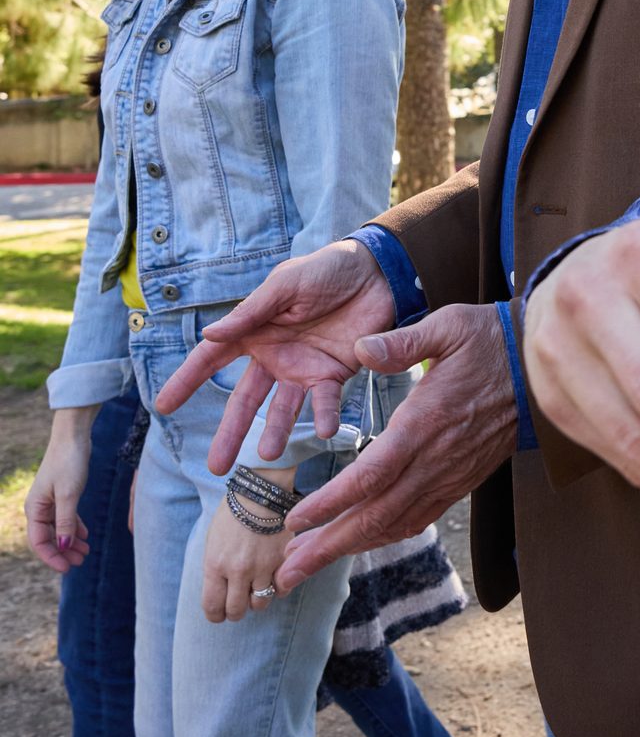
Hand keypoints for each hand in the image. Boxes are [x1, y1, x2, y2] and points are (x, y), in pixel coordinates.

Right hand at [24, 410, 95, 573]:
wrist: (73, 435)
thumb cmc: (69, 462)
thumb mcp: (69, 494)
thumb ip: (67, 521)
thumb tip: (65, 546)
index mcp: (35, 509)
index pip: (39, 542)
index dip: (52, 557)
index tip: (68, 568)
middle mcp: (39, 507)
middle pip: (48, 538)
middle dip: (63, 552)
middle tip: (81, 562)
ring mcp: (50, 501)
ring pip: (58, 529)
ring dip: (70, 542)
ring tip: (86, 552)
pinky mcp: (62, 494)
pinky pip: (65, 517)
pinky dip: (74, 528)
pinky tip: (85, 536)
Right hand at [156, 240, 396, 471]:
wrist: (378, 272)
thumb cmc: (326, 270)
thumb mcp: (286, 285)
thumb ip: (251, 312)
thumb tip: (209, 334)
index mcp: (254, 331)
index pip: (212, 359)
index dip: (187, 380)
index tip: (163, 405)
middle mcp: (274, 356)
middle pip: (245, 400)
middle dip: (231, 432)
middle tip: (216, 467)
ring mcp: (303, 368)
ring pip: (283, 409)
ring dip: (276, 432)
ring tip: (269, 456)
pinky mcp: (334, 374)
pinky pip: (325, 401)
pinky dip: (324, 416)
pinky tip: (325, 431)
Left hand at [202, 465, 297, 621]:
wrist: (261, 491)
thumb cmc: (232, 513)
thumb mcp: (213, 541)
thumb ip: (215, 570)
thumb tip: (219, 594)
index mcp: (215, 564)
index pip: (212, 607)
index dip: (215, 615)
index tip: (219, 614)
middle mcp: (238, 570)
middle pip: (236, 611)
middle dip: (235, 612)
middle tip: (238, 604)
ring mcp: (263, 566)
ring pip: (260, 603)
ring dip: (257, 600)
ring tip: (256, 589)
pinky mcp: (283, 560)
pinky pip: (281, 589)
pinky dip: (277, 589)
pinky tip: (273, 578)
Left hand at [274, 304, 519, 593]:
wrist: (538, 370)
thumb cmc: (490, 341)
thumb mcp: (447, 327)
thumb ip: (402, 342)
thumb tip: (361, 347)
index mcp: (425, 423)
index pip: (372, 476)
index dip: (332, 503)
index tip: (296, 521)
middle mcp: (435, 460)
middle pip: (376, 515)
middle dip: (328, 546)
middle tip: (286, 572)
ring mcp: (449, 476)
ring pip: (394, 524)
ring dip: (350, 548)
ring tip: (308, 563)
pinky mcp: (459, 481)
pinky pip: (418, 519)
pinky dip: (384, 536)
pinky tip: (359, 542)